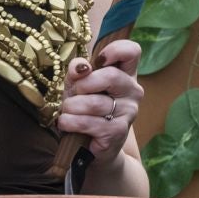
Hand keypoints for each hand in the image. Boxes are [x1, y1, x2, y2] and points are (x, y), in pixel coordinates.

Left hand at [58, 38, 143, 161]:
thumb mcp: (77, 86)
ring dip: (71, 107)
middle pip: (111, 76)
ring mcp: (128, 112)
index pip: (131, 51)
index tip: (98, 61)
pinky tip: (66, 124)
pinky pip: (87, 122)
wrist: (89, 147)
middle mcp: (132, 91)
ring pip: (93, 102)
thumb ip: (78, 71)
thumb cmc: (83, 110)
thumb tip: (81, 67)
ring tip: (67, 112)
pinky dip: (69, 122)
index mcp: (125, 74)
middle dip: (83, 86)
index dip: (114, 50)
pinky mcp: (118, 131)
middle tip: (75, 95)